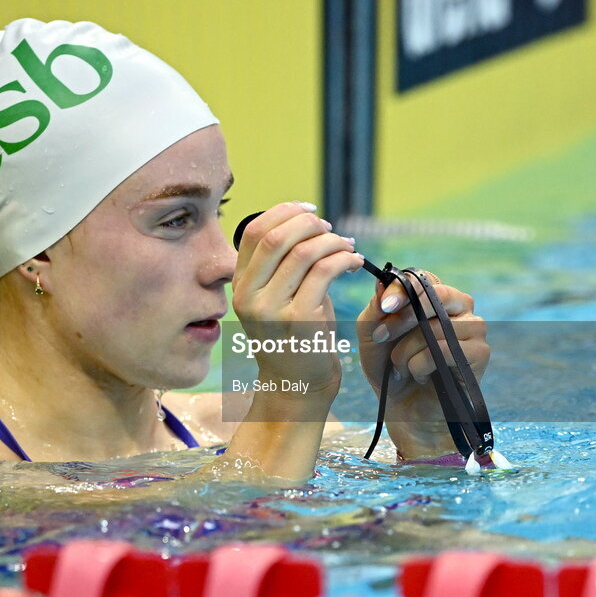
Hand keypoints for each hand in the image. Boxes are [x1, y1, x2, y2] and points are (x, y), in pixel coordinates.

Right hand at [232, 202, 364, 406]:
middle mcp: (250, 296)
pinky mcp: (300, 320)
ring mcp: (272, 309)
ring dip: (332, 241)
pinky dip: (344, 258)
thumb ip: (281, 264)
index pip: (255, 231)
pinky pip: (325, 272)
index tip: (309, 210)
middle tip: (330, 228)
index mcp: (240, 285)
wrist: (297, 386)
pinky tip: (355, 262)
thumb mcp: (276, 298)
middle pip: (277, 237)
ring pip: (304, 252)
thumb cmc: (294, 338)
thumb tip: (306, 222)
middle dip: (309, 223)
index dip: (284, 212)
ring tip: (347, 246)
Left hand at [356, 272, 489, 458]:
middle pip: (436, 295)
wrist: (403, 409)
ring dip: (407, 349)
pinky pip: (446, 350)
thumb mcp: (372, 335)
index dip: (403, 289)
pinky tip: (418, 375)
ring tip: (400, 366)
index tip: (384, 306)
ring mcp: (474, 328)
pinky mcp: (481, 352)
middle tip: (382, 337)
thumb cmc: (388, 367)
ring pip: (437, 327)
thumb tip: (383, 285)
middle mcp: (459, 306)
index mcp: (434, 295)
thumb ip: (376, 309)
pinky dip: (422, 365)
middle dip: (403, 318)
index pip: (423, 279)